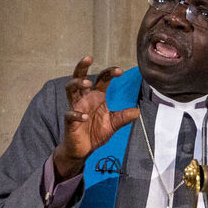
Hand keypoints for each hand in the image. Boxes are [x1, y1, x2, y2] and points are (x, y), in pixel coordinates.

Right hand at [52, 56, 140, 178]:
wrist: (83, 150)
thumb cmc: (95, 133)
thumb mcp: (113, 124)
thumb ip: (124, 117)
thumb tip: (137, 111)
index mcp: (96, 97)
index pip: (101, 80)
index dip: (110, 73)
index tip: (120, 71)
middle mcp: (84, 99)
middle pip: (79, 77)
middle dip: (82, 67)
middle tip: (88, 57)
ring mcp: (75, 108)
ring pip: (70, 90)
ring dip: (77, 84)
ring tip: (87, 83)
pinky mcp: (69, 121)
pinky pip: (70, 114)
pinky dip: (77, 114)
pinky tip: (84, 116)